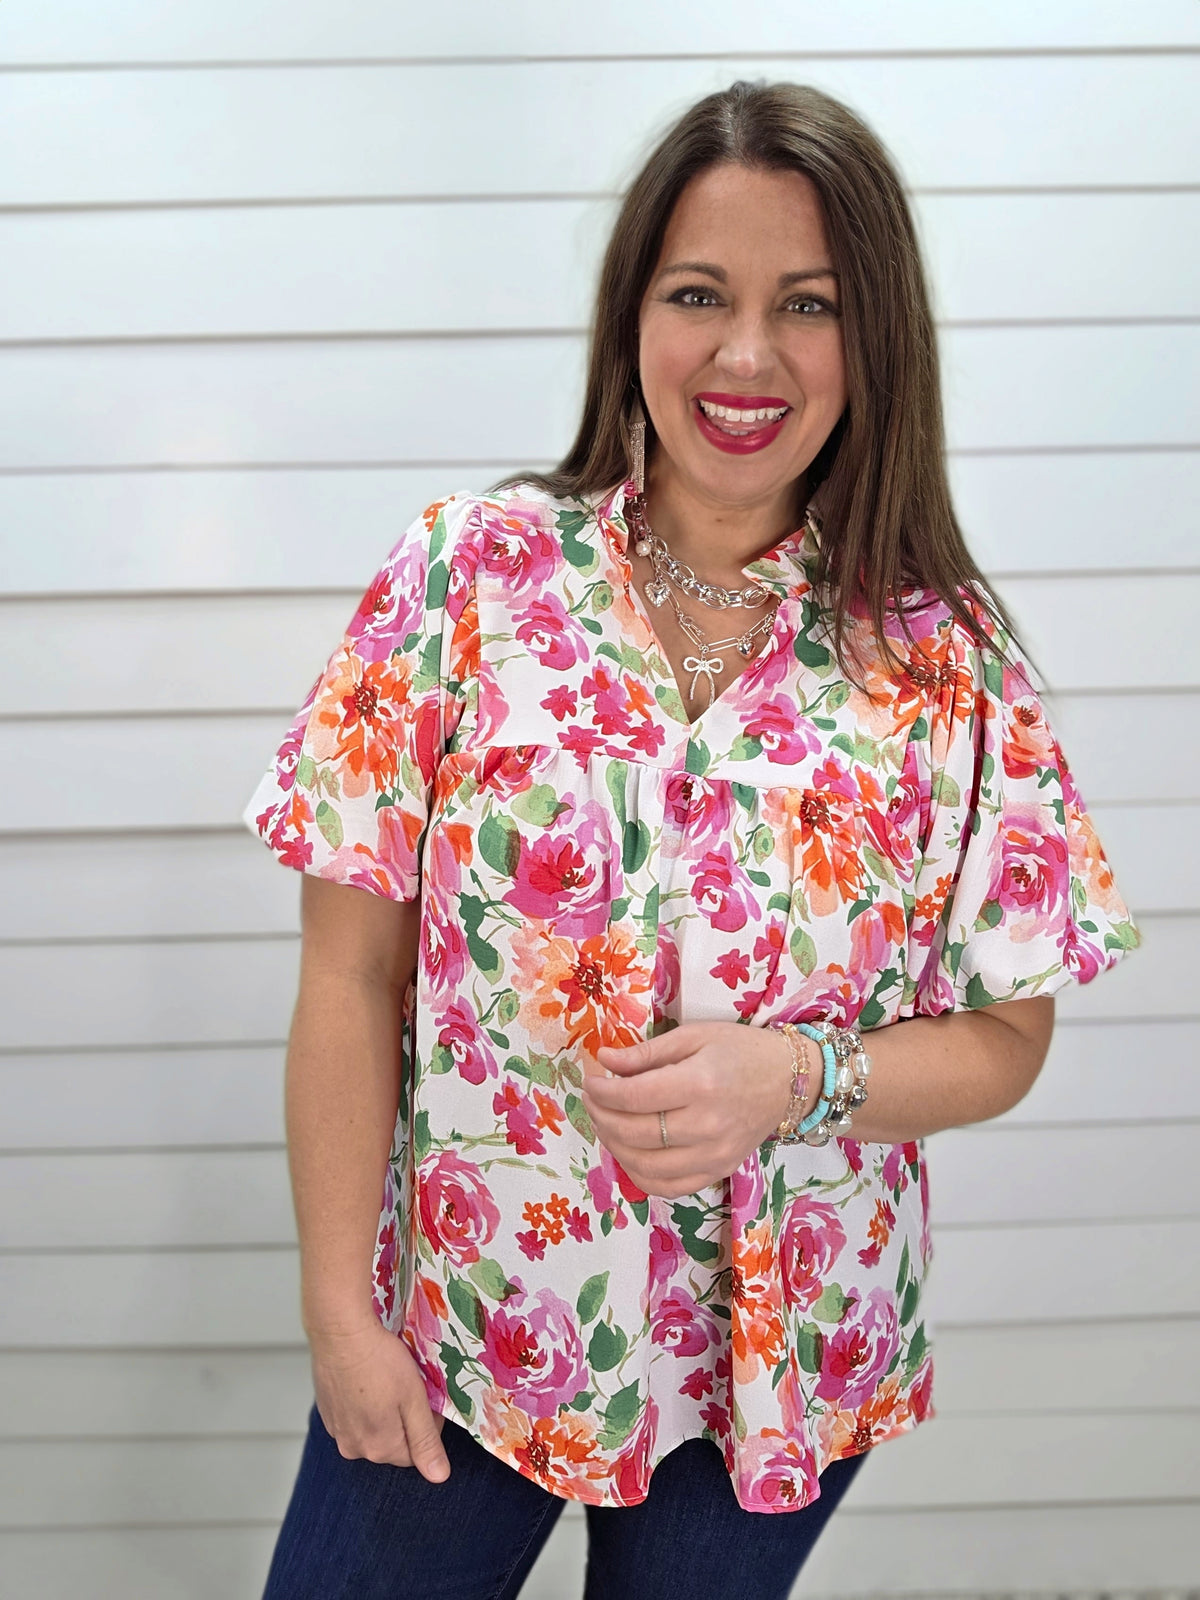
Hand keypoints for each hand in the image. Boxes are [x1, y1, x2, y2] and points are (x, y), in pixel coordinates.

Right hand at [307, 1315, 449, 1481]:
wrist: (339, 1332)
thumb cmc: (379, 1361)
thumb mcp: (413, 1399)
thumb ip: (426, 1441)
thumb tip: (439, 1477)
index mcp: (379, 1449)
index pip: (415, 1454)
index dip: (426, 1426)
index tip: (424, 1398)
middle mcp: (354, 1448)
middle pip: (392, 1444)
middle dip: (404, 1421)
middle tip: (407, 1387)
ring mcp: (336, 1432)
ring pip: (372, 1431)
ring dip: (383, 1413)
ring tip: (385, 1382)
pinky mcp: (326, 1414)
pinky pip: (353, 1419)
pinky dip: (363, 1405)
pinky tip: (366, 1381)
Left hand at [582, 1022, 810, 1199]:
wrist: (789, 1080)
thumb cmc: (741, 1050)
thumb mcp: (694, 1036)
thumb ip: (646, 1053)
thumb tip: (604, 1061)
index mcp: (700, 1083)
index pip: (633, 1097)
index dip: (602, 1091)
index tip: (590, 1080)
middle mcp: (706, 1125)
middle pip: (634, 1133)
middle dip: (601, 1117)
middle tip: (592, 1100)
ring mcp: (714, 1155)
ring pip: (645, 1166)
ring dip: (614, 1146)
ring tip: (606, 1124)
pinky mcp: (719, 1171)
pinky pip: (668, 1187)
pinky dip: (640, 1174)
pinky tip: (630, 1152)